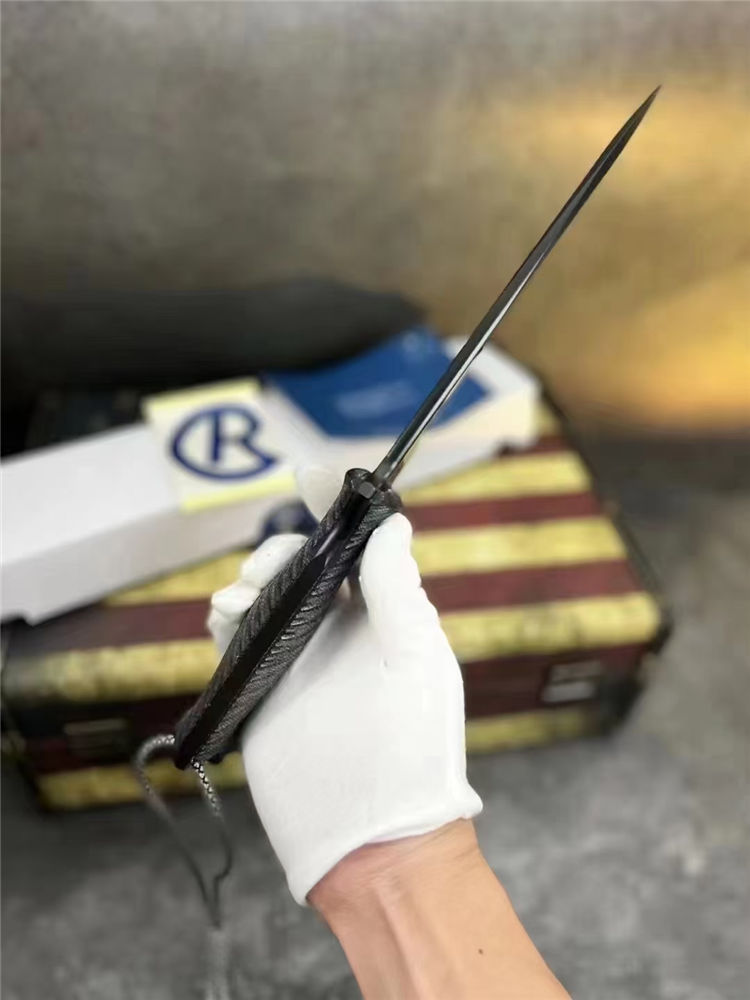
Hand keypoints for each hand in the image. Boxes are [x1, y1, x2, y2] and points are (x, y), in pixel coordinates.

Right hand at [208, 467, 481, 903]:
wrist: (370, 837)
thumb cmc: (411, 749)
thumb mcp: (415, 660)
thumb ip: (397, 591)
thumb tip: (393, 525)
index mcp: (385, 617)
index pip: (358, 547)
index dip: (335, 509)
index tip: (309, 474)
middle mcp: (341, 632)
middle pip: (303, 565)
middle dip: (280, 550)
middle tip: (267, 568)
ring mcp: (300, 660)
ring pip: (266, 596)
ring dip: (249, 581)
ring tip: (240, 598)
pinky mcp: (264, 689)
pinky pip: (238, 638)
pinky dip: (225, 617)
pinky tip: (223, 617)